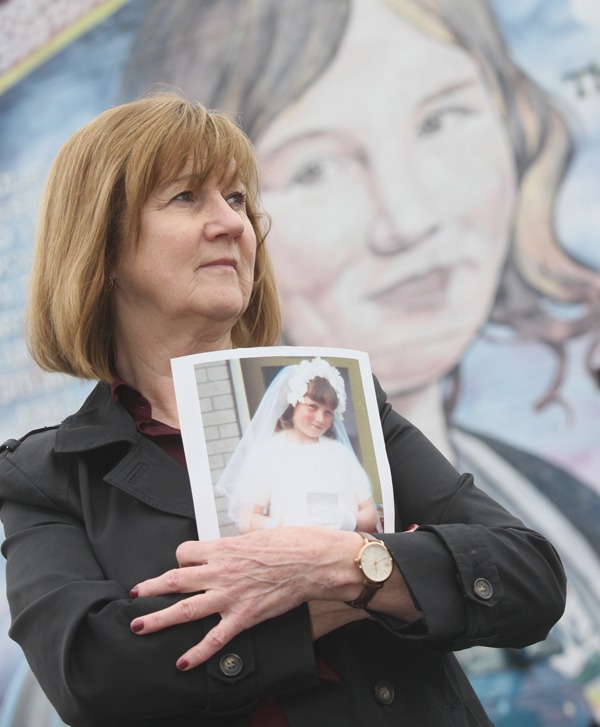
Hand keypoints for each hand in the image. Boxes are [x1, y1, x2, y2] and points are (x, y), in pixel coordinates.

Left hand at [129, 527, 362, 669]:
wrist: (313, 561)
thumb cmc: (292, 542)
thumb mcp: (264, 528)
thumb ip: (250, 527)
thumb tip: (251, 521)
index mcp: (223, 548)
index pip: (185, 553)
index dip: (182, 560)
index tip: (185, 566)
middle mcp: (219, 571)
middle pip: (174, 580)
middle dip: (149, 588)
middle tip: (134, 595)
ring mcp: (229, 595)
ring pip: (184, 608)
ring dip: (158, 619)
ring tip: (138, 626)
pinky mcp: (244, 616)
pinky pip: (215, 638)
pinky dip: (197, 652)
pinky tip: (182, 662)